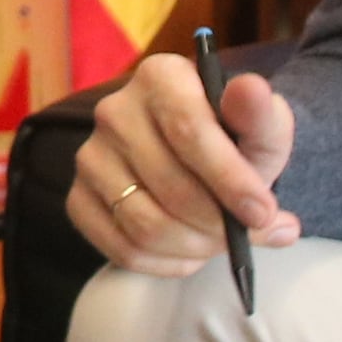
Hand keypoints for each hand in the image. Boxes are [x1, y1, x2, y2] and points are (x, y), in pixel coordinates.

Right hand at [65, 52, 301, 275]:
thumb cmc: (231, 143)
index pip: (189, 130)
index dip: (230, 178)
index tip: (263, 212)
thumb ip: (262, 115)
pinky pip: (123, 250)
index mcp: (161, 78)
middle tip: (245, 234)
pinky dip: (166, 264)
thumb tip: (251, 91)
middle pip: (170, 185)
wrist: (194, 161)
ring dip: (194, 247)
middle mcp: (115, 111)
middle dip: (217, 223)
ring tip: (218, 241)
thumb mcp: (259, 130)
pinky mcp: (78, 199)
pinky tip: (190, 253)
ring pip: (146, 225)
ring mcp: (90, 157)